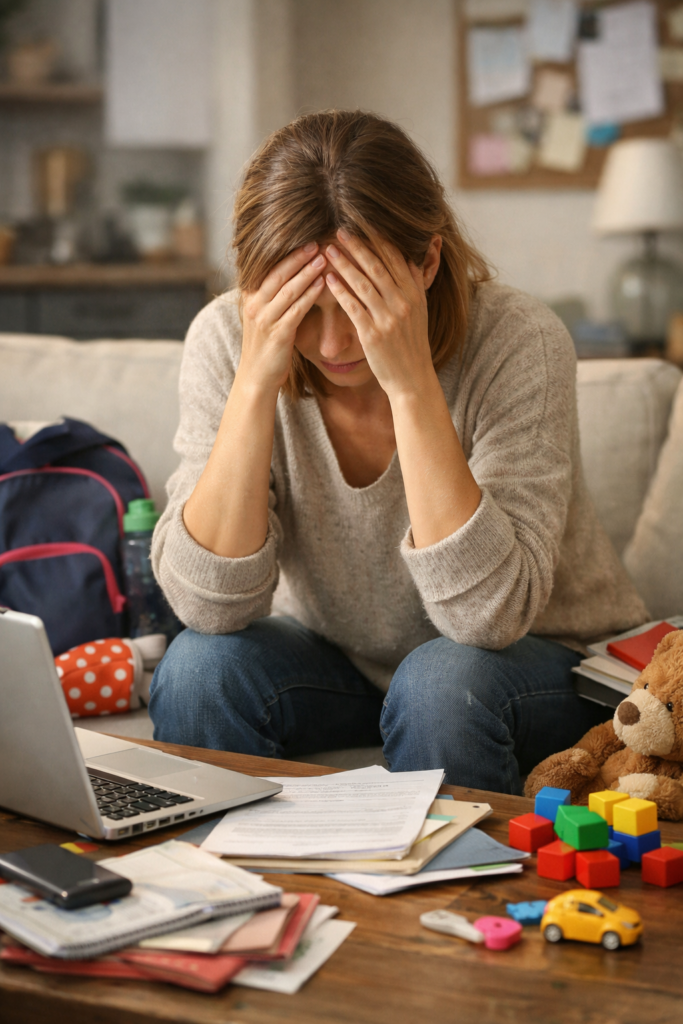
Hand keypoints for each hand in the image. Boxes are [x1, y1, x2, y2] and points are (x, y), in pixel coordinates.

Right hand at [239, 243, 326, 393]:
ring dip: (307, 272)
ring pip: (288, 289)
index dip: (286, 254)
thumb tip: (289, 276)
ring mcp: (265, 320)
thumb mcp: (263, 316)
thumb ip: (272, 296)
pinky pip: (296, 310)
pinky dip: (310, 295)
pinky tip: (323, 285)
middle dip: (297, 257)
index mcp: (250, 298)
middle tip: (315, 242)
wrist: (256, 377)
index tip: (304, 239)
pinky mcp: (278, 334)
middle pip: (278, 274)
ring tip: (323, 258)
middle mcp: (255, 305)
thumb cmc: (265, 346)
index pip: (268, 269)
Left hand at [324, 230, 436, 399]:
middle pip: (378, 266)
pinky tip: (328, 279)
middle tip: (340, 229)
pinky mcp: (373, 335)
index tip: (362, 223)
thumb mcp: (420, 311)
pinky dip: (340, 291)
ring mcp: (388, 319)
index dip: (378, 239)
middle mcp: (403, 303)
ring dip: (344, 264)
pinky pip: (353, 307)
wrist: (412, 378)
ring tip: (328, 249)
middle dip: (358, 246)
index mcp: (415, 294)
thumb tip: (415, 255)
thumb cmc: (412, 344)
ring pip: (363, 284)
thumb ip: (415, 283)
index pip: (395, 259)